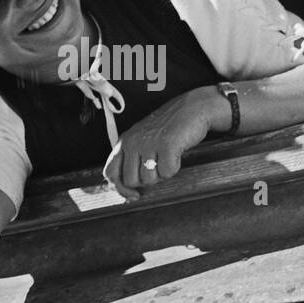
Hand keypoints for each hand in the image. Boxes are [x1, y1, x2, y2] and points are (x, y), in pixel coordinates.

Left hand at [103, 88, 220, 199]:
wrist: (192, 107)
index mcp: (124, 141)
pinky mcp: (166, 145)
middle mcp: (133, 142)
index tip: (134, 195)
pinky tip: (176, 153)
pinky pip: (167, 172)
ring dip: (162, 174)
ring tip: (168, 156)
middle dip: (147, 180)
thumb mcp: (143, 139)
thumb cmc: (169, 126)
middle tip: (159, 166)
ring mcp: (148, 143)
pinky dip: (175, 167)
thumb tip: (128, 189)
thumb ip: (132, 158)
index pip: (110, 172)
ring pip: (149, 179)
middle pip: (131, 180)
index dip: (121, 189)